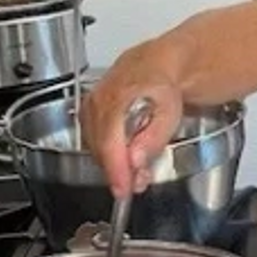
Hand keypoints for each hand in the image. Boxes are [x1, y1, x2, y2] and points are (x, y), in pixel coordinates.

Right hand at [80, 42, 183, 198]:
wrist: (154, 66)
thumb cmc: (162, 86)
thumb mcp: (169, 112)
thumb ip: (153, 138)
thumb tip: (135, 160)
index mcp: (118, 97)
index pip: (111, 143)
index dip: (116, 171)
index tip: (123, 190)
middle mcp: (98, 101)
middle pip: (101, 149)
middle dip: (117, 172)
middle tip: (135, 185)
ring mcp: (89, 106)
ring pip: (95, 147)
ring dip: (112, 164)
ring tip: (134, 173)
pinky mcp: (87, 112)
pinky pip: (93, 140)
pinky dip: (107, 154)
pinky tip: (123, 159)